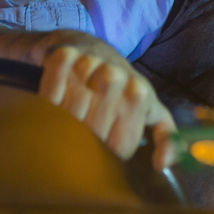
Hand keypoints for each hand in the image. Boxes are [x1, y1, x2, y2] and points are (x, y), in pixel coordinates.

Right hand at [39, 42, 176, 170]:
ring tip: (70, 117)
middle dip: (86, 145)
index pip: (119, 148)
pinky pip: (49, 97)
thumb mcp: (150, 109)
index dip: (111, 156)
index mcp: (140, 94)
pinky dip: (48, 104)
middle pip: (92, 136)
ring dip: (64, 127)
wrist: (91, 48)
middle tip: (84, 135)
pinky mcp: (64, 57)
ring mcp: (89, 65)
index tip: (107, 147)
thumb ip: (164, 137)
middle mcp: (116, 77)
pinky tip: (56, 99)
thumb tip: (162, 165)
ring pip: (68, 119)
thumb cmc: (123, 88)